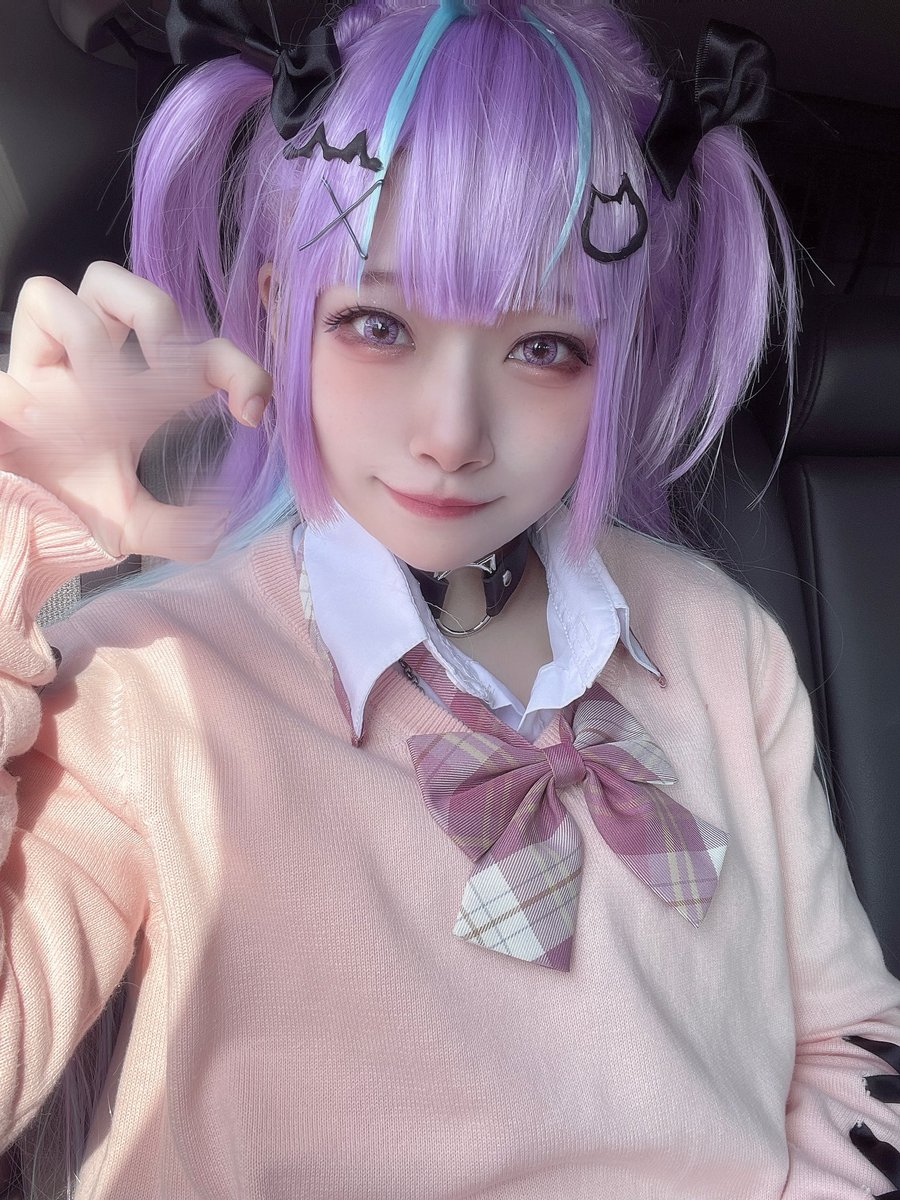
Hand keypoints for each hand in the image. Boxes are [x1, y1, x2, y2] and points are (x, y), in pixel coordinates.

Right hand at [0, 262, 272, 560]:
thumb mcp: (132, 524)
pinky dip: (17, 401)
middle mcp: (78, 364)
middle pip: (112, 281)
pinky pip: (0, 384)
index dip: (232, 365)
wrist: (15, 534)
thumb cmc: (70, 509)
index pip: (189, 347)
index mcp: (127, 387)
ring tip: (99, 411)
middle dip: (153, 316)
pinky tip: (37, 431)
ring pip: (52, 295)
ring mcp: (30, 374)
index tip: (252, 411)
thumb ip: (177, 529)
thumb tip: (219, 530)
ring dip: (88, 349)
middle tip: (168, 382)